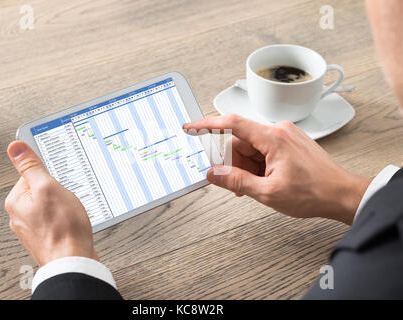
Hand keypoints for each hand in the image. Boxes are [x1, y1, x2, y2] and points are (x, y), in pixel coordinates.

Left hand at [4, 141, 97, 265]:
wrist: (73, 262)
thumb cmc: (63, 229)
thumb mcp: (48, 188)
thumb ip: (32, 167)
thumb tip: (16, 147)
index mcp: (16, 201)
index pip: (32, 174)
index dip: (50, 175)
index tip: (59, 180)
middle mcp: (20, 216)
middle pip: (43, 190)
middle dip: (60, 192)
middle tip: (68, 198)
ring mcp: (34, 228)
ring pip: (52, 206)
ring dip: (65, 206)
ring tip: (71, 213)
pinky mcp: (47, 237)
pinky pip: (57, 219)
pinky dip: (67, 219)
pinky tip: (73, 222)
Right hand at [184, 115, 370, 224]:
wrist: (341, 194)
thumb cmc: (314, 192)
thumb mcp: (268, 192)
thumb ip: (236, 181)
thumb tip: (214, 174)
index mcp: (272, 138)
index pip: (231, 123)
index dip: (207, 124)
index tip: (192, 127)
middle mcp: (278, 131)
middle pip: (240, 141)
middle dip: (233, 163)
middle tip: (236, 184)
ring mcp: (284, 136)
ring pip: (251, 148)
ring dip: (246, 167)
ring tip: (257, 187)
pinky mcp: (288, 143)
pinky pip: (262, 150)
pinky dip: (257, 166)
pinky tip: (262, 181)